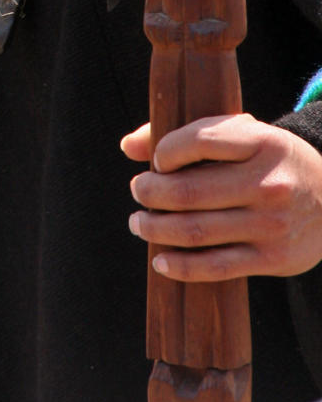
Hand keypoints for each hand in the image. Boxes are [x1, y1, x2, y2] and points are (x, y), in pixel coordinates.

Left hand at [121, 114, 321, 279]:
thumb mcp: (245, 135)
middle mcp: (268, 184)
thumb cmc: (273, 161)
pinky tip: (161, 261)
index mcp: (262, 143)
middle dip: (150, 193)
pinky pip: (217, 267)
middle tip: (138, 191)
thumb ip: (188, 134)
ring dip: (156, 229)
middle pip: (188, 191)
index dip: (164, 152)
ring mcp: (271, 224)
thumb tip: (128, 147)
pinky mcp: (273, 258)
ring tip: (140, 222)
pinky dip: (182, 266)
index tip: (156, 161)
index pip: (198, 141)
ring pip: (196, 230)